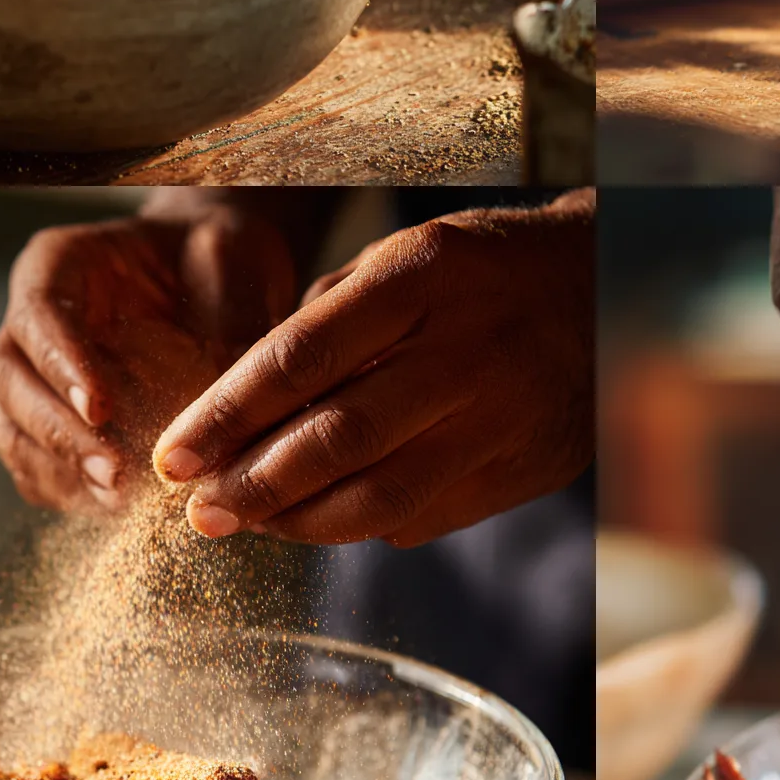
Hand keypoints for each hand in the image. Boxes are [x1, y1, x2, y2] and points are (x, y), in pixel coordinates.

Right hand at [0, 207, 299, 513]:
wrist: (215, 271)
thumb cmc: (220, 254)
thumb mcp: (232, 261)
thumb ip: (228, 317)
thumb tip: (232, 402)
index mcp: (59, 263)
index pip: (39, 313)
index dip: (61, 364)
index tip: (100, 408)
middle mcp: (32, 319)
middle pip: (10, 378)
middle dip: (57, 431)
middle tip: (112, 470)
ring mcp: (33, 372)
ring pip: (13, 427)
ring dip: (61, 468)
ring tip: (118, 500)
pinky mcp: (52, 418)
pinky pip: (39, 463)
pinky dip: (70, 488)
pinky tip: (118, 508)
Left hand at [152, 194, 593, 547]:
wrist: (605, 284)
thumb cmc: (482, 267)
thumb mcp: (405, 255)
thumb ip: (328, 318)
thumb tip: (243, 402)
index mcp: (422, 278)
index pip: (302, 357)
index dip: (227, 415)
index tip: (174, 455)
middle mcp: (465, 351)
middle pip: (338, 439)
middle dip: (254, 486)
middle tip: (202, 512)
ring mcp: (501, 418)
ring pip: (381, 497)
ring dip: (302, 522)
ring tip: (253, 521)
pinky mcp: (526, 469)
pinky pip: (428, 516)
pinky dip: (366, 524)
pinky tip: (329, 516)